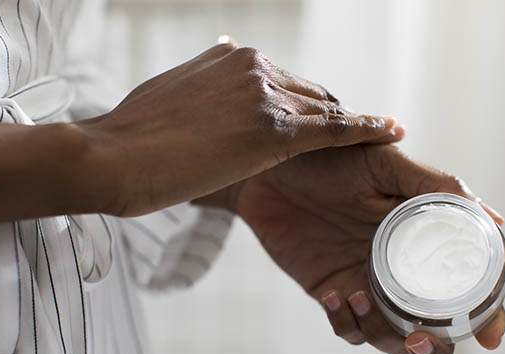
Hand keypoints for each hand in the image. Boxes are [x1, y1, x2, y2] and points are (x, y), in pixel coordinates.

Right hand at [77, 39, 402, 217]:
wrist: (112, 156)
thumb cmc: (132, 134)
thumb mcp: (171, 88)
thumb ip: (206, 70)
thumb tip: (228, 45)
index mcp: (232, 57)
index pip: (285, 81)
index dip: (307, 102)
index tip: (324, 114)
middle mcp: (254, 67)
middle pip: (311, 93)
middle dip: (334, 113)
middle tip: (362, 130)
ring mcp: (265, 97)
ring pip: (326, 110)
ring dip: (355, 122)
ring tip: (387, 133)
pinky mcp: (274, 132)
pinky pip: (334, 129)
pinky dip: (367, 128)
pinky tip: (392, 130)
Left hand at [217, 144, 504, 353]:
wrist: (268, 169)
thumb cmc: (326, 159)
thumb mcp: (383, 163)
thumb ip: (433, 185)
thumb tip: (493, 217)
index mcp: (421, 239)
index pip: (464, 286)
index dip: (484, 315)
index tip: (489, 336)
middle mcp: (398, 266)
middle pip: (433, 327)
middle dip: (435, 346)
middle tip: (419, 337)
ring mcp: (364, 281)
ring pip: (391, 337)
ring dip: (383, 332)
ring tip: (358, 294)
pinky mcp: (331, 291)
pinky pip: (347, 328)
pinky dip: (345, 322)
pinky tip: (332, 293)